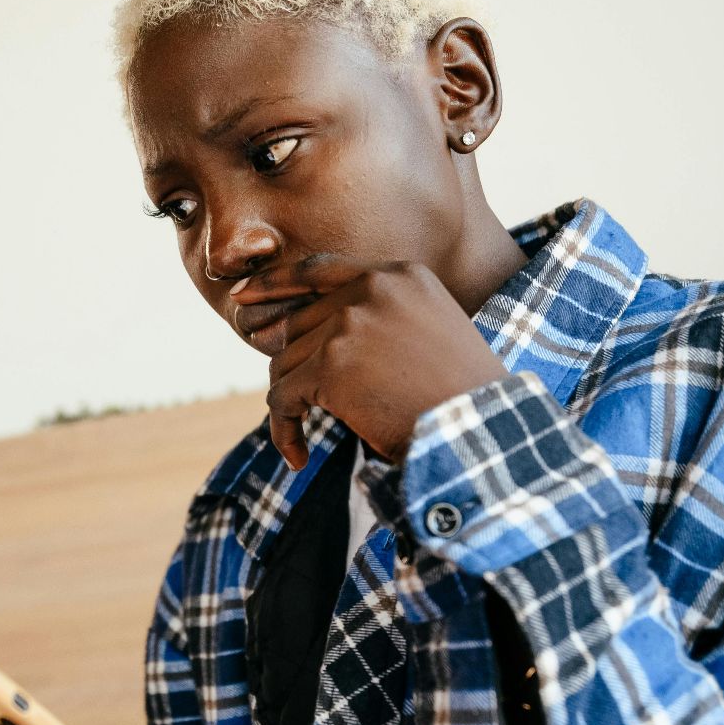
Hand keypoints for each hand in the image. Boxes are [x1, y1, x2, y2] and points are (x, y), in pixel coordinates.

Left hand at [231, 255, 508, 469]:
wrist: (480, 430)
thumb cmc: (460, 397)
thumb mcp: (428, 332)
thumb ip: (376, 318)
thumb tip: (294, 334)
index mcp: (398, 275)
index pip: (318, 269)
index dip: (274, 284)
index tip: (243, 297)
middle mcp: (371, 288)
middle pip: (298, 324)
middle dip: (292, 369)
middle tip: (297, 407)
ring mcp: (349, 323)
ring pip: (285, 362)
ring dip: (291, 404)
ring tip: (305, 435)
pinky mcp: (331, 364)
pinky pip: (283, 397)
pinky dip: (284, 430)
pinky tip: (298, 455)